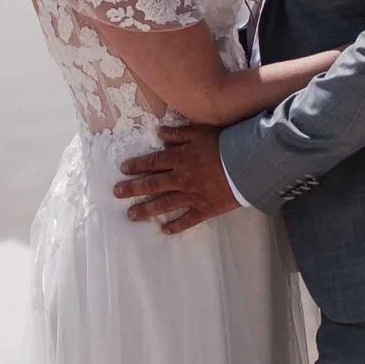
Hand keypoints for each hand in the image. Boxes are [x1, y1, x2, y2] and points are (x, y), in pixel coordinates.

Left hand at [115, 123, 240, 232]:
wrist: (247, 165)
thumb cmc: (226, 145)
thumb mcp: (201, 132)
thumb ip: (179, 134)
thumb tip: (158, 133)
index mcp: (180, 159)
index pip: (153, 163)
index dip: (137, 165)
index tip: (123, 169)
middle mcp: (181, 179)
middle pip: (152, 184)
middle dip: (133, 189)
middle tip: (117, 193)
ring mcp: (192, 196)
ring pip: (164, 204)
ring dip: (146, 210)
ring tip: (131, 215)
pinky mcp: (205, 209)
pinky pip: (187, 220)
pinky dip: (176, 226)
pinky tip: (165, 231)